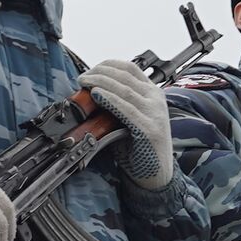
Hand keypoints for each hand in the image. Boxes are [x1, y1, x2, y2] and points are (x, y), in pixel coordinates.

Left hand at [81, 60, 173, 189]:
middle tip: (82, 77)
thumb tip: (91, 91)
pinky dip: (110, 99)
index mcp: (153, 93)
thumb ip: (118, 103)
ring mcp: (155, 113)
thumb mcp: (130, 118)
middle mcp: (156, 99)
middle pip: (125, 76)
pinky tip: (97, 94)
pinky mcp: (150, 129)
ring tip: (84, 82)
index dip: (108, 65)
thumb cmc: (140, 147)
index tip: (91, 69)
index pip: (130, 68)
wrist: (157, 175)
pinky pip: (126, 109)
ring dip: (101, 82)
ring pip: (124, 89)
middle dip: (100, 73)